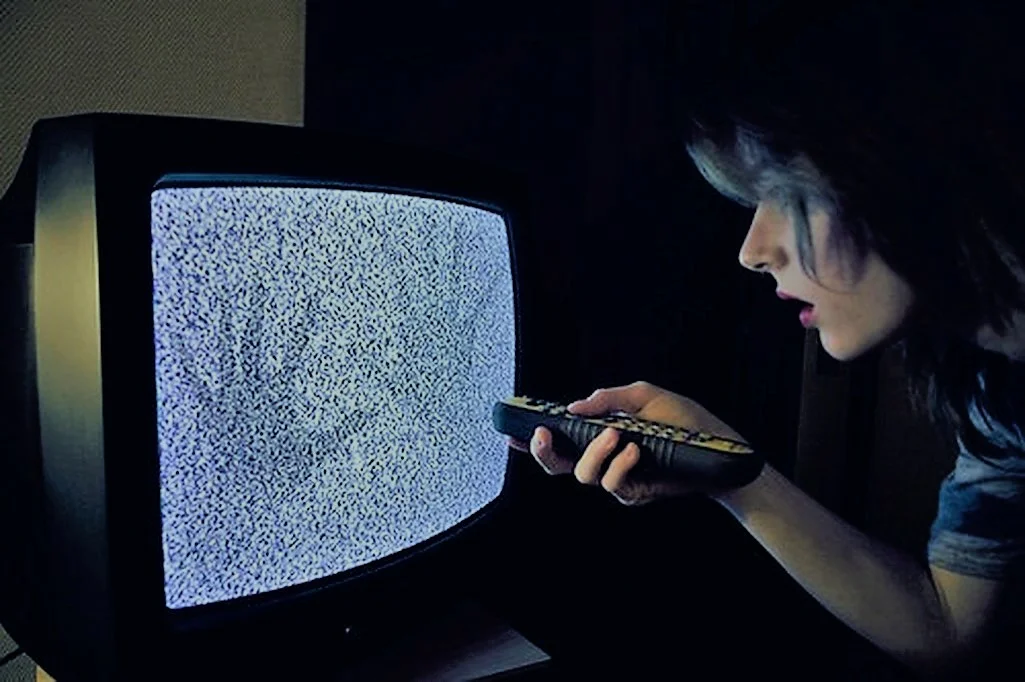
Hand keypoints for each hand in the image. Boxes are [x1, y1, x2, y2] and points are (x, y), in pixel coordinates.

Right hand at [508, 381, 749, 505]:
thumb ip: (609, 399)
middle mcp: (604, 458)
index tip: (511, 433)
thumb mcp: (646, 396)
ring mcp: (617, 477)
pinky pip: (613, 484)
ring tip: (617, 435)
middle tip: (546, 434)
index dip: (533, 441)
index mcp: (601, 434)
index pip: (560, 440)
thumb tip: (575, 407)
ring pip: (584, 475)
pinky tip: (634, 449)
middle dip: (544, 452)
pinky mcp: (634, 493)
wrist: (720, 449)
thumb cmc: (685, 421)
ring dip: (595, 453)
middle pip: (558, 466)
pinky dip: (620, 466)